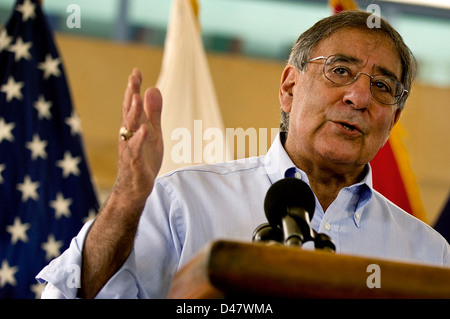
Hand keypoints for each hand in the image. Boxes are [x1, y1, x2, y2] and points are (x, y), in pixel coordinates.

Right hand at [113, 68, 163, 210]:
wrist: (135, 187)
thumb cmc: (143, 158)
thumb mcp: (153, 133)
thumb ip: (153, 113)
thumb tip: (153, 88)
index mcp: (133, 127)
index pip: (132, 104)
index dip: (134, 88)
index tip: (136, 71)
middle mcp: (128, 135)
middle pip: (128, 112)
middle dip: (130, 94)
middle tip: (133, 77)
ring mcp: (129, 148)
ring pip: (130, 128)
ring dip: (133, 113)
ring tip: (136, 97)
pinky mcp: (134, 162)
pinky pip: (135, 149)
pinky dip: (139, 139)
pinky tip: (144, 129)